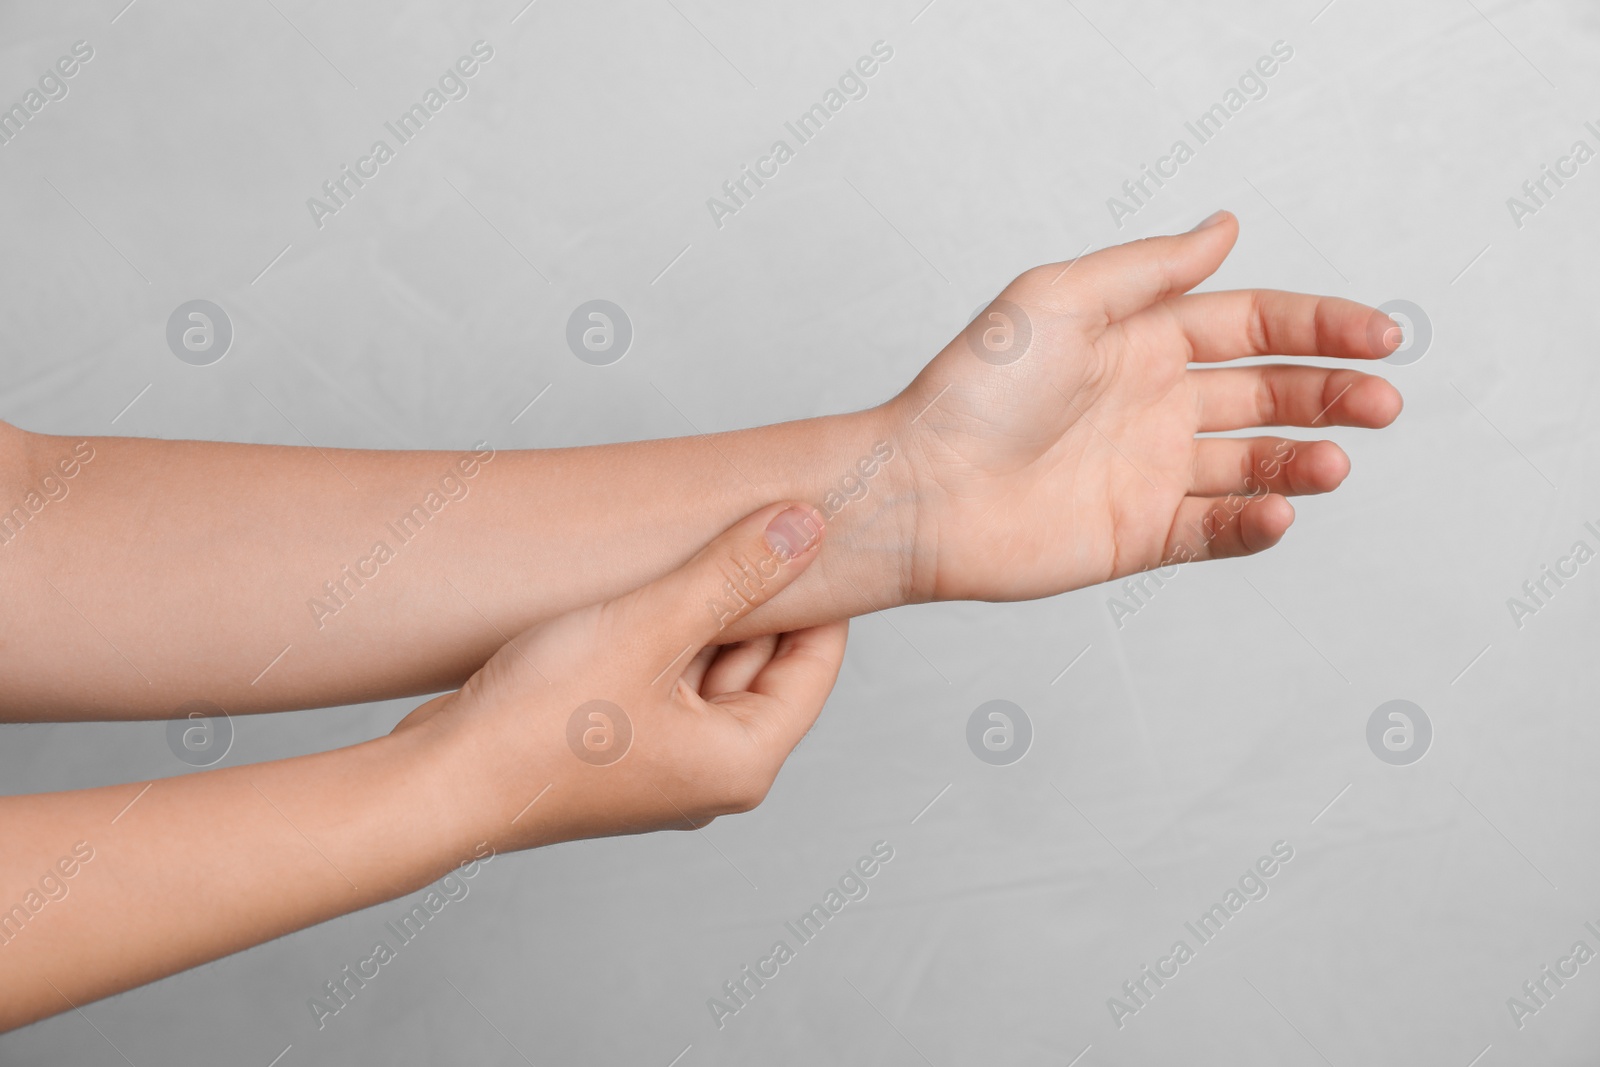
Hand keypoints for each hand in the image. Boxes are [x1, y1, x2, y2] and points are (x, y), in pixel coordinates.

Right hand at [394, 503, 846, 850]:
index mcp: (744, 761)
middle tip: (741, 523)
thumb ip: (734, 574)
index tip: (805, 528)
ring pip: (708, 669)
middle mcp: (712, 772)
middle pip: (763, 664)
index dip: (816, 591)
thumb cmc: (538, 726)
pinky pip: (661, 681)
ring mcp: (664, 765)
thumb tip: (806, 527)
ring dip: (699, 614)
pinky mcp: (618, 750)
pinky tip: (636, 593)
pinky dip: (659, 639)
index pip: (815, 662)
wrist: (437, 781)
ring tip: (681, 551)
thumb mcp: (651, 627)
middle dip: (752, 597)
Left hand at [889, 211, 1404, 602]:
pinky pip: (1215, 532)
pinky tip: (1278, 511)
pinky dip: (1255, 525)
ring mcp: (1151, 473)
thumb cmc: (972, 388)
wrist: (921, 489)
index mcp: (1142, 340)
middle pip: (1271, 395)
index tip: (1380, 334)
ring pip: (1256, 465)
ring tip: (1333, 463)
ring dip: (1304, 462)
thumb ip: (1148, 269)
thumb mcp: (1059, 298)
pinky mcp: (1138, 536)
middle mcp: (1155, 404)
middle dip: (1333, 394)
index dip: (1320, 326)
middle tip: (1382, 402)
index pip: (1253, 325)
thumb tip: (1225, 226)